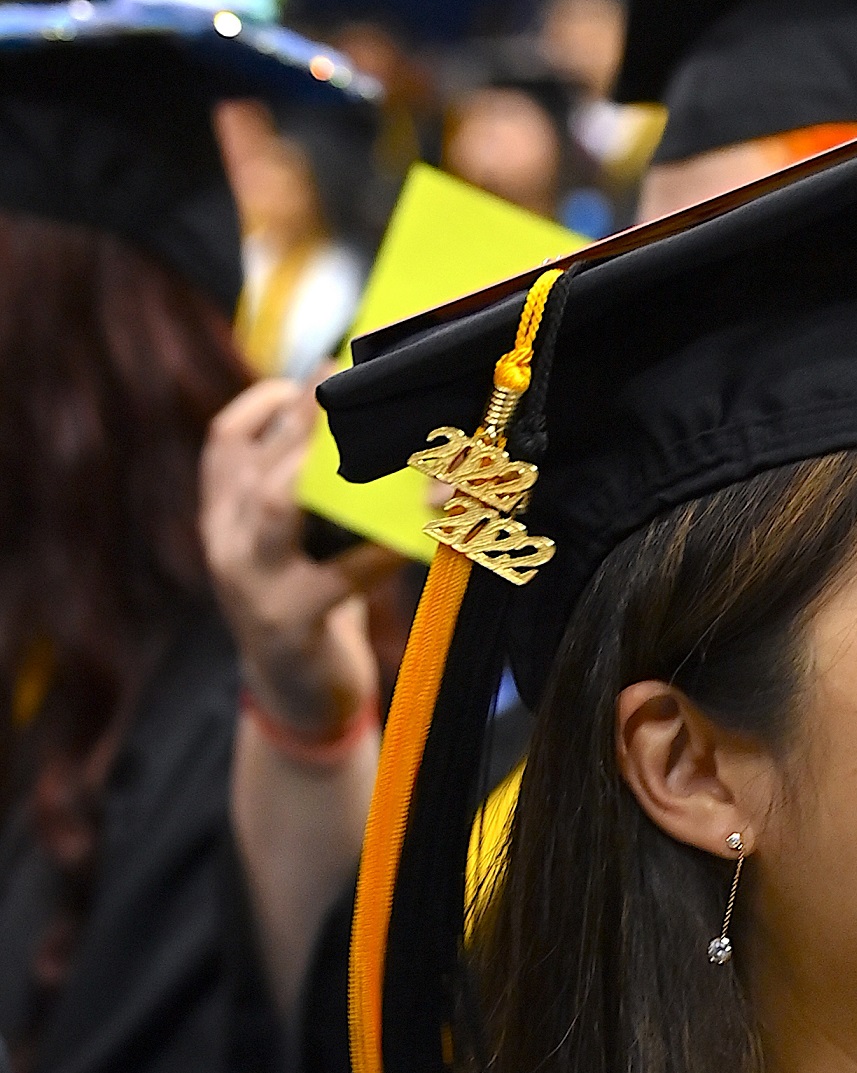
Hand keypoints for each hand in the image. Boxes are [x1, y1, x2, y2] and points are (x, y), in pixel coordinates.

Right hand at [200, 381, 385, 744]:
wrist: (297, 703)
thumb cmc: (310, 610)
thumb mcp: (295, 545)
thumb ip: (304, 493)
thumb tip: (359, 426)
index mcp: (223, 517)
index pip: (226, 441)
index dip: (268, 401)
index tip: (317, 370)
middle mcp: (225, 545)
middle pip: (253, 465)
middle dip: (302, 421)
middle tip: (346, 387)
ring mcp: (251, 587)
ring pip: (278, 508)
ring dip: (329, 470)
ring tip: (379, 448)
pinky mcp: (288, 626)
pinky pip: (339, 577)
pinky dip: (378, 548)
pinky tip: (417, 531)